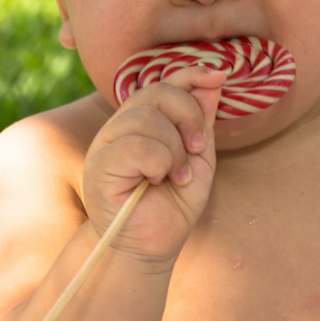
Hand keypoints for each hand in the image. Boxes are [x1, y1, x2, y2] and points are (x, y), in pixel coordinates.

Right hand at [82, 67, 226, 263]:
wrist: (150, 247)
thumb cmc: (172, 206)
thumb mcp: (198, 160)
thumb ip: (202, 122)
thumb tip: (213, 81)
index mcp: (143, 121)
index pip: (165, 81)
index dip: (192, 73)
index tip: (220, 74)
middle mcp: (121, 126)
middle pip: (157, 91)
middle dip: (188, 115)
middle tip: (198, 148)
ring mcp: (106, 143)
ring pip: (147, 117)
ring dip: (174, 149)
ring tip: (176, 176)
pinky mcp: (99, 164)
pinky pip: (136, 145)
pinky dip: (159, 162)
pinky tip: (157, 182)